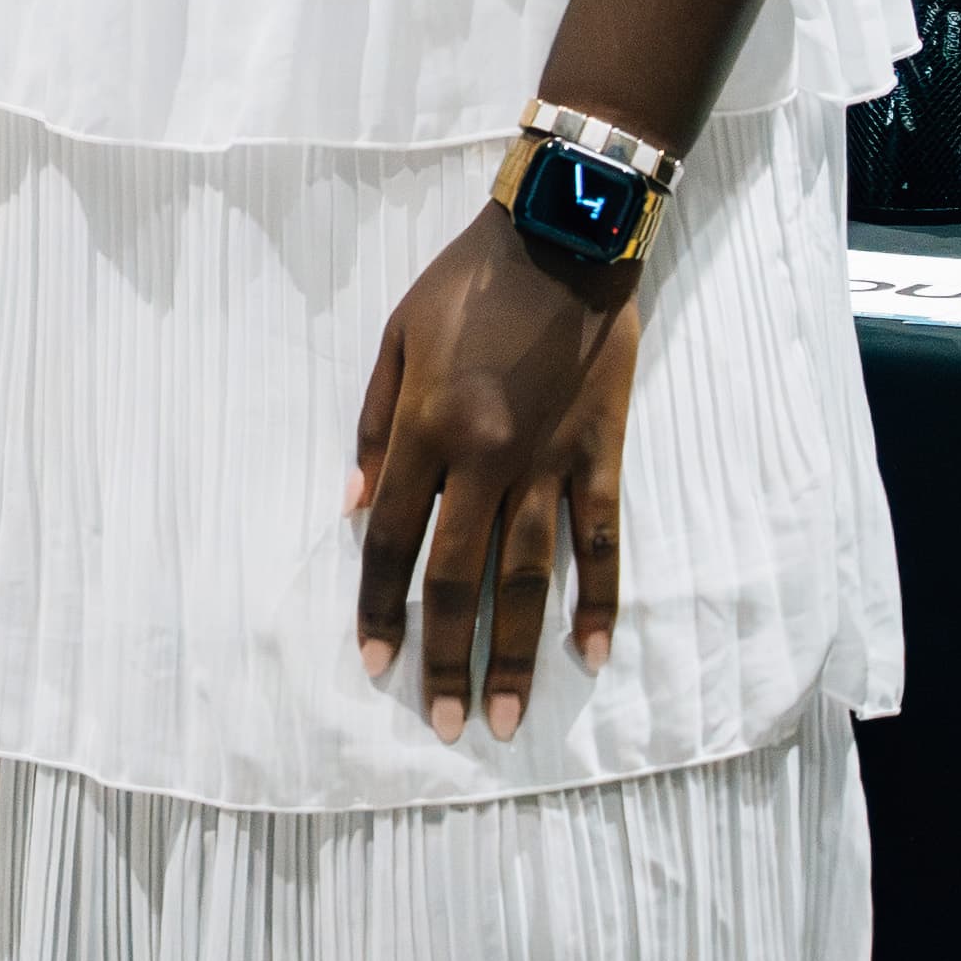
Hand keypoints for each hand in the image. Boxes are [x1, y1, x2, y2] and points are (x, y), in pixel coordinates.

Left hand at [348, 208, 639, 738]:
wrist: (562, 238)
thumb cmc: (466, 285)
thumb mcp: (396, 341)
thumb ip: (375, 430)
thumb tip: (357, 511)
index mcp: (430, 428)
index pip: (398, 539)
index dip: (384, 605)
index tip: (376, 664)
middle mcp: (490, 457)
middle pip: (462, 576)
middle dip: (448, 654)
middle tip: (442, 723)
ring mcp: (552, 462)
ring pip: (531, 576)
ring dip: (516, 651)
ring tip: (504, 716)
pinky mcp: (602, 455)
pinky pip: (602, 542)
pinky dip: (598, 600)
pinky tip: (591, 654)